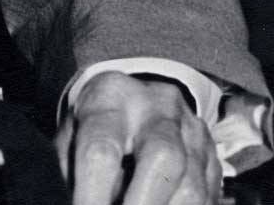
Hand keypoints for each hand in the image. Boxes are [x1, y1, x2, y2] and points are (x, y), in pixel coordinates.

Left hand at [58, 71, 219, 204]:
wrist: (140, 94)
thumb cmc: (96, 121)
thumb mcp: (73, 133)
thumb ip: (75, 169)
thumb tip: (81, 202)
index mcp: (110, 98)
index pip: (102, 149)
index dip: (93, 193)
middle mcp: (157, 108)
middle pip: (163, 158)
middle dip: (144, 203)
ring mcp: (193, 131)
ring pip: (192, 187)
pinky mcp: (214, 156)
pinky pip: (208, 197)